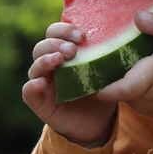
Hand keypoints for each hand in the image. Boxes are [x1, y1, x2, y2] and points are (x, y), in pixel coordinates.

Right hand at [22, 21, 117, 146]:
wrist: (97, 124)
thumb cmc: (101, 92)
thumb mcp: (107, 71)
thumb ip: (109, 55)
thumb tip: (123, 34)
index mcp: (63, 53)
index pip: (55, 32)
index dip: (64, 29)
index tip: (83, 35)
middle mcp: (50, 65)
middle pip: (43, 46)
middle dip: (56, 43)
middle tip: (72, 49)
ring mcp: (43, 83)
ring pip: (35, 66)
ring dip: (45, 60)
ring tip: (58, 60)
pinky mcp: (39, 102)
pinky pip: (28, 92)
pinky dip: (31, 86)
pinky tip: (40, 83)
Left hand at [95, 9, 152, 117]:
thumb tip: (137, 15)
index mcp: (150, 77)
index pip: (123, 88)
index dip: (104, 87)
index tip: (89, 78)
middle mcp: (143, 96)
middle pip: (113, 85)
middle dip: (104, 72)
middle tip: (96, 51)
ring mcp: (143, 105)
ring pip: (119, 91)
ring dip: (116, 77)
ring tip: (114, 57)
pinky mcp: (144, 109)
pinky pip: (128, 96)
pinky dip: (126, 84)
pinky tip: (130, 68)